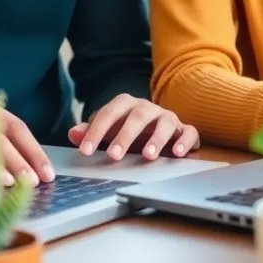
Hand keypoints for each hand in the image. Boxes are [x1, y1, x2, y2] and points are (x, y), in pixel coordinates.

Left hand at [67, 94, 200, 160]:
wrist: (159, 132)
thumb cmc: (129, 133)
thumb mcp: (109, 133)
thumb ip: (92, 133)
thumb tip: (73, 133)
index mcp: (127, 105)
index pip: (109, 113)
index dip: (96, 131)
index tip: (85, 151)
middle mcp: (148, 108)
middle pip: (137, 116)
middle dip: (125, 136)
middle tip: (114, 156)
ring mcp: (168, 118)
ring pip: (165, 123)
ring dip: (157, 138)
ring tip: (148, 156)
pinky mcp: (185, 130)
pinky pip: (189, 133)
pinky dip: (185, 142)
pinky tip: (177, 154)